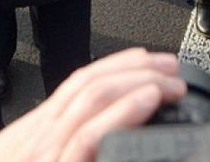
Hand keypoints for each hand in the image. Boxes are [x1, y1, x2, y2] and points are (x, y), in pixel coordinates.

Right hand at [0, 48, 185, 161]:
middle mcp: (43, 134)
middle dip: (137, 70)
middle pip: (91, 83)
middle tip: (172, 70)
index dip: (117, 64)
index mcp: (42, 130)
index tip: (148, 58)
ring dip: (140, 83)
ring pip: (93, 98)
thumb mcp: (36, 158)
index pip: (80, 81)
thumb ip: (68, 143)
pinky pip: (89, 135)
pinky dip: (122, 112)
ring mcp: (49, 150)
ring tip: (171, 83)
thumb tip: (107, 132)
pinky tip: (148, 101)